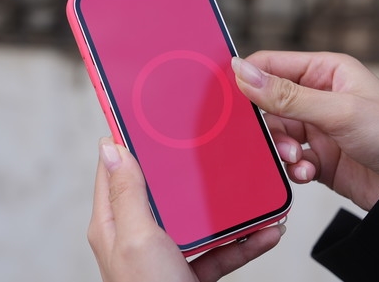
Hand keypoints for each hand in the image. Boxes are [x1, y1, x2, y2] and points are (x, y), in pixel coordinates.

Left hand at [88, 137, 285, 281]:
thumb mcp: (136, 239)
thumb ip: (127, 194)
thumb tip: (111, 148)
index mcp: (114, 222)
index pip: (114, 168)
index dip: (128, 138)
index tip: (148, 112)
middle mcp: (137, 234)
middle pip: (165, 189)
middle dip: (191, 170)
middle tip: (213, 145)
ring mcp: (165, 253)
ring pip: (199, 218)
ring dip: (228, 207)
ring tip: (254, 192)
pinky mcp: (191, 271)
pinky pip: (219, 249)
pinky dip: (243, 241)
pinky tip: (267, 231)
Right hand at [232, 51, 378, 210]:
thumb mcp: (338, 110)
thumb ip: (286, 95)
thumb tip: (242, 72)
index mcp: (323, 71)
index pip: (271, 65)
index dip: (247, 78)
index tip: (227, 97)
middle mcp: (316, 97)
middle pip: (268, 104)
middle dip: (266, 124)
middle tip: (272, 137)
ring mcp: (316, 128)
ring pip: (275, 134)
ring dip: (280, 149)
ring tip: (295, 159)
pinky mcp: (317, 157)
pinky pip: (288, 159)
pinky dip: (292, 168)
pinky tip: (307, 172)